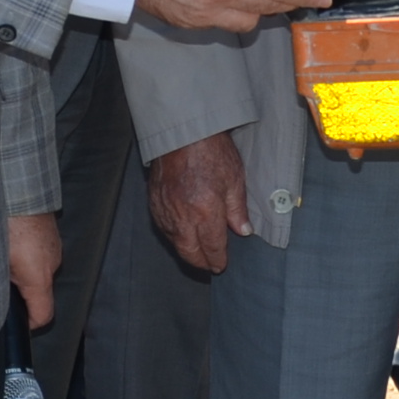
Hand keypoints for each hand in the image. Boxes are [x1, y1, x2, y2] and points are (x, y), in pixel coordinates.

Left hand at [6, 212, 60, 329]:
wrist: (19, 189)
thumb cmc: (3, 225)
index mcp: (38, 277)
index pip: (43, 316)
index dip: (28, 324)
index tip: (14, 322)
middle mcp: (52, 265)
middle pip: (39, 293)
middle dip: (19, 292)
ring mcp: (54, 248)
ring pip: (39, 272)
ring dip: (22, 270)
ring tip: (3, 256)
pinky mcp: (52, 236)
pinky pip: (41, 255)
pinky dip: (28, 255)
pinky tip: (12, 242)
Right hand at [147, 134, 253, 274]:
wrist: (183, 132)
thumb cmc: (211, 151)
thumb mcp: (235, 179)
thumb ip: (238, 210)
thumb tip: (244, 231)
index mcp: (206, 211)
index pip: (212, 247)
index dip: (218, 259)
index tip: (221, 265)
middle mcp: (183, 215)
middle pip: (189, 251)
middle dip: (200, 262)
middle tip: (209, 266)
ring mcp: (166, 209)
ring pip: (173, 241)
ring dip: (185, 250)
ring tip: (196, 252)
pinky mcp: (154, 201)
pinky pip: (162, 226)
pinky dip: (172, 235)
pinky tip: (179, 234)